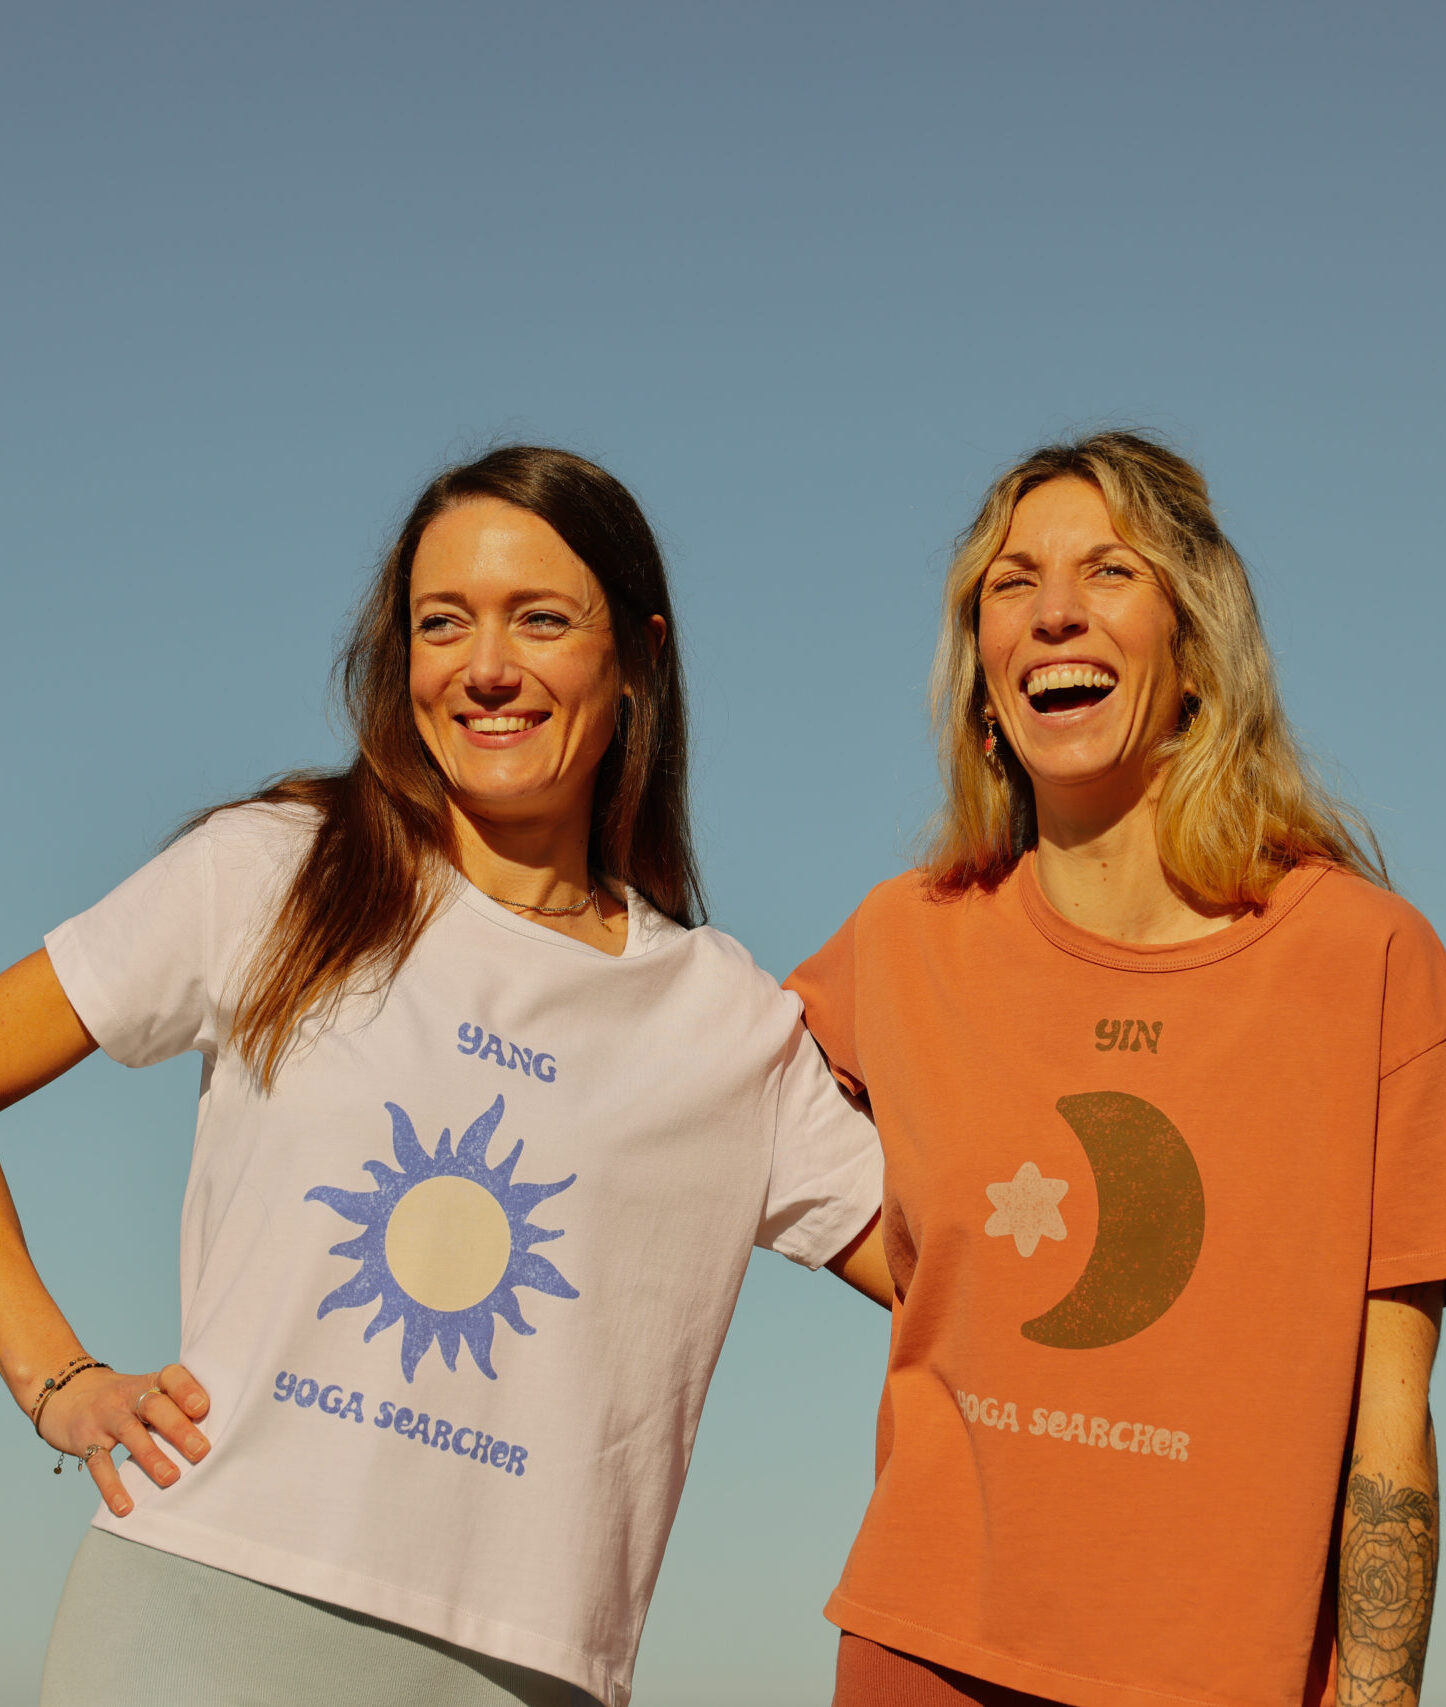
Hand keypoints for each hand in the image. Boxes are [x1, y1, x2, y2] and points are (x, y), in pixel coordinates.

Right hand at [37, 1363, 209, 1516]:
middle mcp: (128, 1396)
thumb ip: (175, 1407)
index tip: (204, 1407)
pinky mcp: (85, 1441)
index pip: (171, 1377)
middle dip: (178, 1428)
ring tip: (171, 1478)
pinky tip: (125, 1507)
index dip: (187, 1389)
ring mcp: (105, 1417)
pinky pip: (98, 1464)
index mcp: (150, 1382)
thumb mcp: (147, 1393)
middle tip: (201, 1451)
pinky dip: (112, 1487)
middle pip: (155, 1407)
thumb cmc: (126, 1400)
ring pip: (130, 1433)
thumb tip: (221, 1433)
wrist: (68, 1394)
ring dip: (151, 1456)